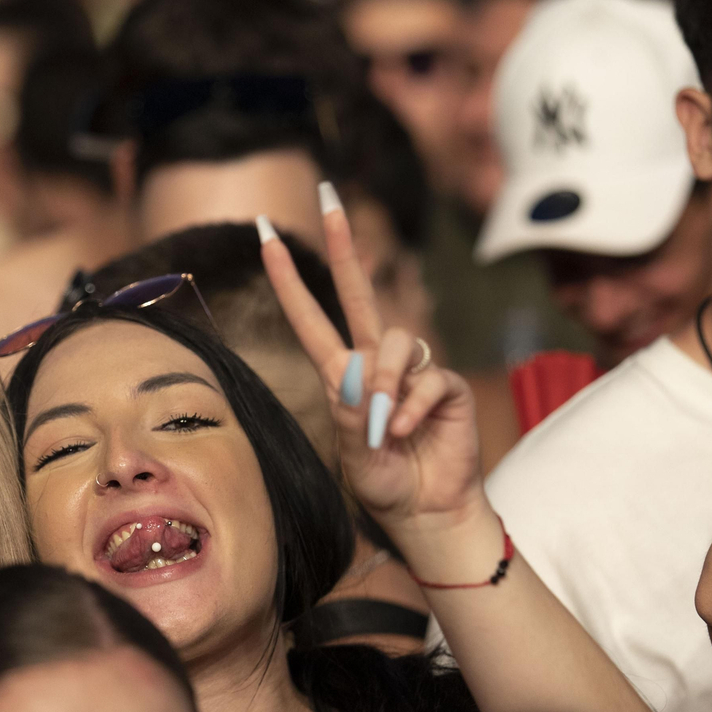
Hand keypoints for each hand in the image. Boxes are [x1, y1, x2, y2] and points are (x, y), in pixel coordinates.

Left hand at [259, 208, 484, 536]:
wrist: (426, 512)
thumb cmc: (384, 483)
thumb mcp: (352, 452)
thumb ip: (350, 412)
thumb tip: (358, 372)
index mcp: (341, 376)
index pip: (311, 319)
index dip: (289, 280)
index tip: (266, 240)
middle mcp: (375, 365)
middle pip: (359, 295)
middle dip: (344, 247)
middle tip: (329, 200)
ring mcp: (412, 372)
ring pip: (396, 341)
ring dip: (385, 382)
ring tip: (383, 425)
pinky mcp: (445, 386)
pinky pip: (427, 378)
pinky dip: (411, 407)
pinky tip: (405, 432)